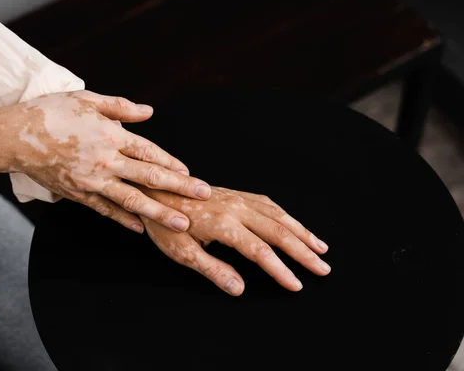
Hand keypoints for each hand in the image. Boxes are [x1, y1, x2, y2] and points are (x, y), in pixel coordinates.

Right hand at [0, 90, 211, 231]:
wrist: (14, 136)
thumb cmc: (51, 112)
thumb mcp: (88, 100)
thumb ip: (121, 107)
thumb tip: (150, 112)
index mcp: (110, 135)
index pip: (149, 152)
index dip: (172, 163)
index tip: (191, 173)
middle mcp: (105, 161)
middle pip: (149, 176)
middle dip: (179, 188)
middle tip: (203, 196)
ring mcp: (92, 181)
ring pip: (132, 199)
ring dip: (159, 212)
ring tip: (182, 224)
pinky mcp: (78, 194)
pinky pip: (106, 210)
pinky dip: (125, 219)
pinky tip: (142, 228)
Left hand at [138, 187, 330, 294]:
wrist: (155, 189)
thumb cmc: (164, 224)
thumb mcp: (181, 252)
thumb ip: (212, 269)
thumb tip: (240, 288)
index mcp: (222, 223)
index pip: (260, 251)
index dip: (281, 270)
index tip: (297, 285)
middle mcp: (235, 207)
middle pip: (278, 231)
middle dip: (304, 251)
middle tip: (323, 268)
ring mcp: (237, 198)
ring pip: (278, 215)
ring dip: (302, 232)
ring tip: (321, 248)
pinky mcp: (236, 194)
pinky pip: (268, 204)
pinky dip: (287, 217)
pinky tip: (295, 226)